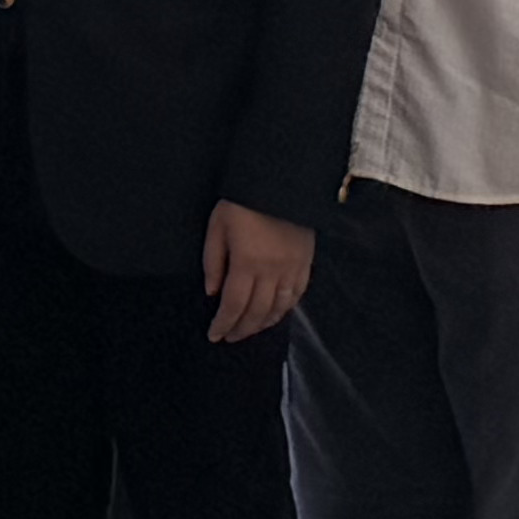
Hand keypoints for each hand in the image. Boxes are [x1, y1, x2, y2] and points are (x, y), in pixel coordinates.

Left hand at [201, 199, 315, 342]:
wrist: (280, 181)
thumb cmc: (242, 201)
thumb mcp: (217, 226)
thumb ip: (213, 261)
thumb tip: (212, 292)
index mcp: (247, 263)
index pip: (233, 305)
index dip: (223, 324)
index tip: (214, 335)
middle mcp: (272, 271)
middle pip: (257, 312)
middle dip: (241, 329)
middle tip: (229, 337)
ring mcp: (292, 268)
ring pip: (279, 308)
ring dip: (263, 323)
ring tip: (249, 329)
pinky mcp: (306, 262)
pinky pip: (297, 294)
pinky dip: (285, 309)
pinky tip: (276, 314)